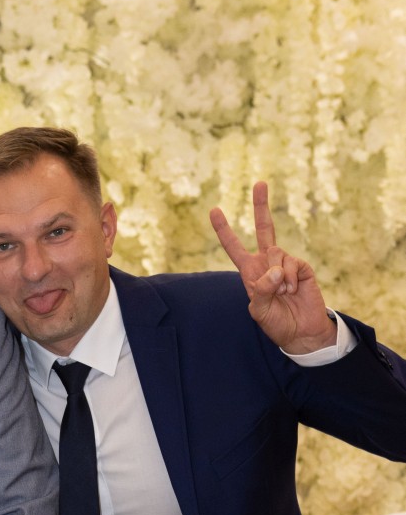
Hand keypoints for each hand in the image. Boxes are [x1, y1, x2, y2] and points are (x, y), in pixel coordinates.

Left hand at [209, 181, 333, 354]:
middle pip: (264, 228)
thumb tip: (276, 269)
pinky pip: (291, 264)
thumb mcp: (260, 311)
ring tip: (282, 294)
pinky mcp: (301, 266)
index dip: (224, 230)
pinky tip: (292, 291)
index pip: (234, 248)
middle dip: (261, 206)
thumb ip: (263, 290)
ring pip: (277, 252)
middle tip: (260, 182)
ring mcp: (285, 263)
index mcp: (251, 272)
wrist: (302, 332)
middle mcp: (267, 263)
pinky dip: (290, 280)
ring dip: (278, 277)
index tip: (214, 210)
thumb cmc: (277, 323)